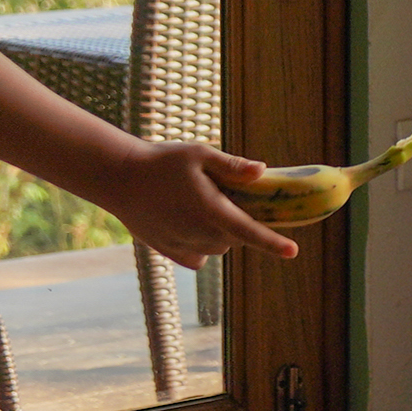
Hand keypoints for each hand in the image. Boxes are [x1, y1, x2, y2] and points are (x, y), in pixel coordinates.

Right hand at [99, 141, 293, 266]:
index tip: (293, 251)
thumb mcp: (199, 154)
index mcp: (211, 210)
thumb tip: (261, 171)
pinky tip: (189, 223)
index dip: (273, 243)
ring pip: (218, 246)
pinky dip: (201, 245)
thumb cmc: (161, 161)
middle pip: (236, 237)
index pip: (249, 232)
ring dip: (221, 232)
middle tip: (227, 196)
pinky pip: (197, 256)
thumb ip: (232, 166)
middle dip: (241, 221)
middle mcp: (199, 233)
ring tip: (201, 203)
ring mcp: (183, 245)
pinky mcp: (168, 251)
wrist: (118, 178)